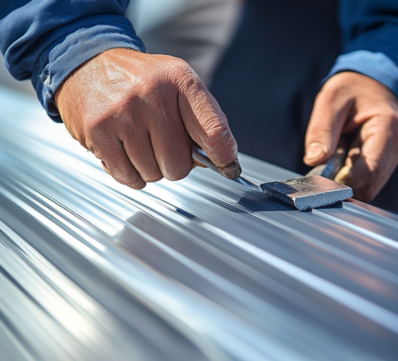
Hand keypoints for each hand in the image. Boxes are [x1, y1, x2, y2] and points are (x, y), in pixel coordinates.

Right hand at [55, 48, 239, 189]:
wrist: (88, 64)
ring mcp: (123, 113)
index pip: (214, 131)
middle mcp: (153, 94)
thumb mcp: (178, 85)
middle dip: (173, 163)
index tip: (228, 168)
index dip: (224, 157)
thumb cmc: (140, 82)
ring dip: (149, 168)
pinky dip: (130, 174)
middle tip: (161, 145)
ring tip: (138, 142)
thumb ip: (204, 121)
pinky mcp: (98, 130)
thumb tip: (222, 161)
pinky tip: (124, 151)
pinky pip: (127, 177)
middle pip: (180, 164)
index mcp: (180, 80)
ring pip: (153, 174)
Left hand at [304, 72, 397, 201]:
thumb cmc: (352, 89)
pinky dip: (349, 177)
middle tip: (324, 163)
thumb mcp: (331, 100)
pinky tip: (341, 159)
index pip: (370, 170)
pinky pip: (366, 181)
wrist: (372, 84)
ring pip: (367, 187)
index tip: (322, 177)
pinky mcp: (385, 164)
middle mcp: (397, 147)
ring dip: (345, 179)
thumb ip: (322, 130)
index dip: (344, 180)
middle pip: (369, 184)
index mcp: (389, 128)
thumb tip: (313, 160)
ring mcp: (393, 158)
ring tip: (335, 155)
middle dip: (342, 180)